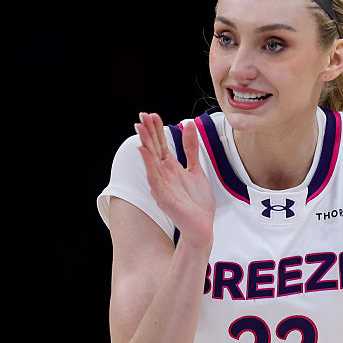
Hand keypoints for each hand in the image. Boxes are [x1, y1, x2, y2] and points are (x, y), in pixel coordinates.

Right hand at [135, 112, 214, 249]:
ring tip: (140, 128)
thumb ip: (191, 148)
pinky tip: (145, 151)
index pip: (160, 145)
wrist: (202, 228)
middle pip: (154, 150)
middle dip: (148, 132)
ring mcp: (162, 187)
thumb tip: (188, 125)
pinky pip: (155, 178)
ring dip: (145, 144)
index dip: (156, 130)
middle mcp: (163, 176)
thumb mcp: (196, 169)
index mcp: (170, 169)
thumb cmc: (197, 203)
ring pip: (151, 161)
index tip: (151, 114)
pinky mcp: (164, 198)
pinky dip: (149, 164)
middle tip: (142, 115)